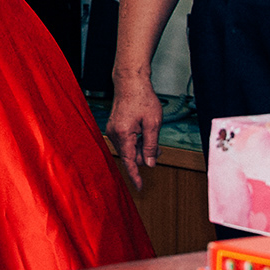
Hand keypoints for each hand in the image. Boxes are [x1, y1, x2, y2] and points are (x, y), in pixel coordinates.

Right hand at [106, 75, 163, 191]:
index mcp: (122, 134)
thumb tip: (149, 164)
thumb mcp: (153, 124)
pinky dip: (136, 141)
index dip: (135, 176)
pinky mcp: (114, 127)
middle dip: (145, 155)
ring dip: (141, 147)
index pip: (129, 161)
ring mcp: (112, 130)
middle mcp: (114, 134)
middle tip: (157, 148)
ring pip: (129, 149)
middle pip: (131, 155)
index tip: (140, 187)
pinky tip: (144, 133)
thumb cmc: (142, 98)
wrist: (131, 81)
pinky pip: (126, 141)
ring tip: (152, 136)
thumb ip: (150, 146)